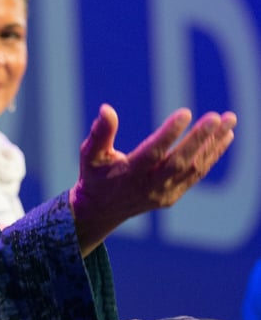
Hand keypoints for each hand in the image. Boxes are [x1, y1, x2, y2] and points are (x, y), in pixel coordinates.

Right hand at [69, 103, 236, 255]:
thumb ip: (100, 133)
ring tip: (229, 121)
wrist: (101, 210)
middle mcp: (149, 187)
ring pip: (193, 168)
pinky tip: (225, 137)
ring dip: (213, 144)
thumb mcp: (90, 154)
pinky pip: (196, 174)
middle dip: (200, 139)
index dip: (169, 134)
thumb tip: (106, 109)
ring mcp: (164, 193)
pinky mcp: (173, 195)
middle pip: (179, 162)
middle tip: (216, 117)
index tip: (185, 113)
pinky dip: (212, 155)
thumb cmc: (95, 175)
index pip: (152, 153)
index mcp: (128, 175)